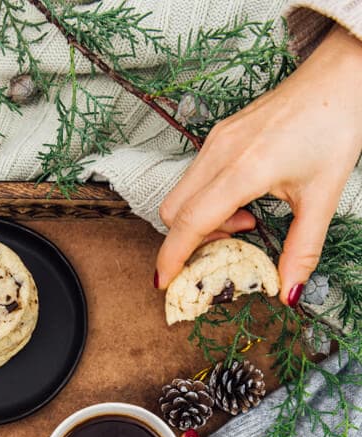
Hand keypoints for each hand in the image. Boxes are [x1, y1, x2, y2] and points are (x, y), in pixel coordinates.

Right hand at [155, 25, 361, 304]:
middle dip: (188, 240)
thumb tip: (288, 292)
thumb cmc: (334, 128)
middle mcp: (220, 153)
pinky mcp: (219, 134)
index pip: (190, 222)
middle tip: (228, 248)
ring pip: (181, 194)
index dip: (172, 257)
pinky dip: (207, 201)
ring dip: (201, 220)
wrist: (339, 76)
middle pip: (172, 211)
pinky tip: (242, 200)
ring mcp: (216, 140)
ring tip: (244, 220)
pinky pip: (194, 178)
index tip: (163, 283)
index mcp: (243, 169)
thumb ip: (302, 250)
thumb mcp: (322, 198)